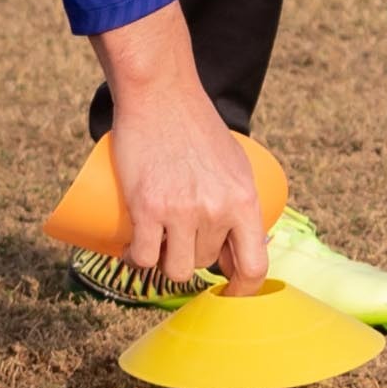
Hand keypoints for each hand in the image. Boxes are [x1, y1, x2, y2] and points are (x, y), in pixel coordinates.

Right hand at [88, 3, 269, 288]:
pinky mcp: (146, 206)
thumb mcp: (235, 165)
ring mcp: (179, 211)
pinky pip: (142, 257)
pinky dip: (136, 259)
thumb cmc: (196, 126)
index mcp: (244, 201)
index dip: (242, 291)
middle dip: (192, 257)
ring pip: (174, 268)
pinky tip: (133, 251)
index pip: (253, 267)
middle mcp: (215, 211)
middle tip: (179, 236)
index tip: (228, 293)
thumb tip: (237, 249)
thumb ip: (238, 204)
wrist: (161, 94)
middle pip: (205, 264)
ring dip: (164, 261)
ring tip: (157, 242)